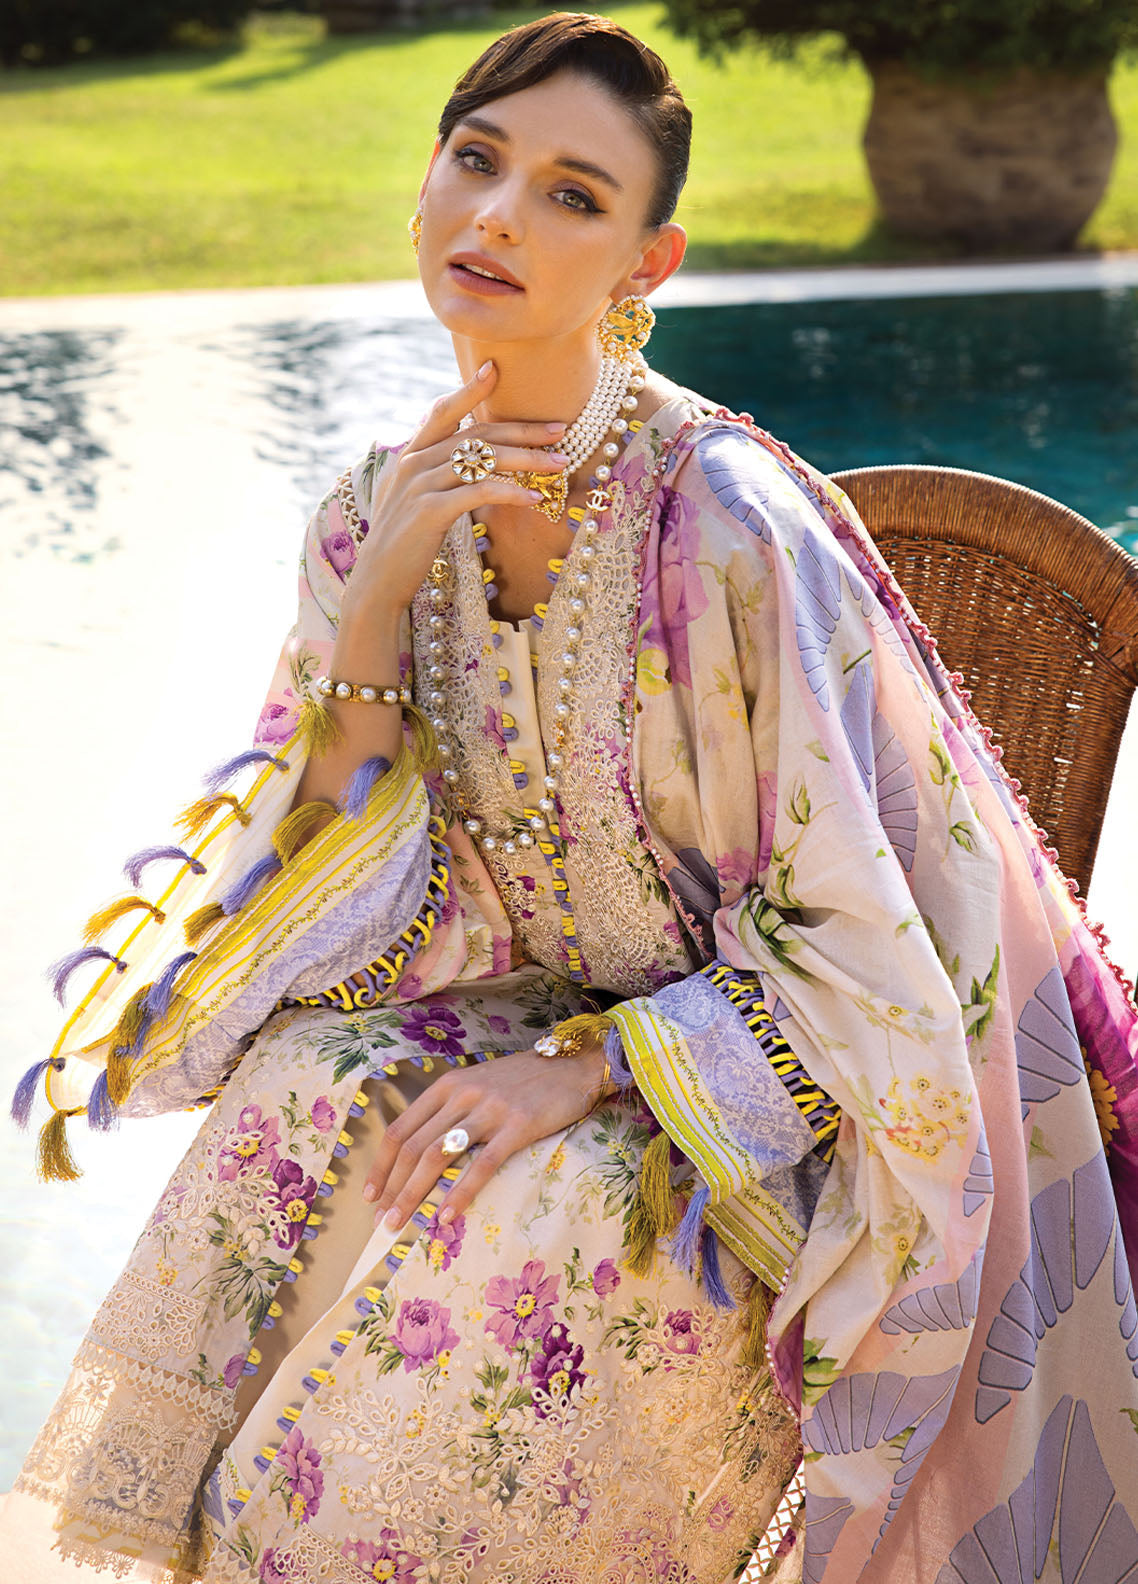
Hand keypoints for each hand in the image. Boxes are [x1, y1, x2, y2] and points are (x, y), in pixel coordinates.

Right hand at [341, 361, 568, 623]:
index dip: (469, 390)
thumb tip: (464, 461)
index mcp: (410, 456)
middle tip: (560, 430)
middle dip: (523, 430)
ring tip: (560, 464)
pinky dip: (511, 492)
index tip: (495, 370)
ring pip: (483, 460)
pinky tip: (534, 498)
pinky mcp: (430, 511)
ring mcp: (420, 485)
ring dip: (528, 460)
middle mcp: (413, 463)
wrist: (378, 580)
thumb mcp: (414, 500)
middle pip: (477, 435)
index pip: (443, 412)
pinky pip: (479, 492)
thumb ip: (433, 474)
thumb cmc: (404, 544)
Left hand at [361, 1045, 607, 1230]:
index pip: (400, 1129)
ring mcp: (489, 1109)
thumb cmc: (524, 1081)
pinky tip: (446, 1216)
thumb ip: (450, 1110)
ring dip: (413, 1195)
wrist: (572, 1066)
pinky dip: (460, 1193)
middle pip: (413, 1147)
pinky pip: (482, 1164)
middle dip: (392, 1188)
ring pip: (437, 1156)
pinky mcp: (518, 1125)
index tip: (370, 1195)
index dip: (381, 1165)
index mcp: (447, 1085)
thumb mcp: (477, 1084)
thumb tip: (420, 1152)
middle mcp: (462, 1094)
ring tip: (400, 1223)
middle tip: (381, 1222)